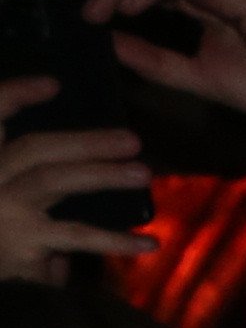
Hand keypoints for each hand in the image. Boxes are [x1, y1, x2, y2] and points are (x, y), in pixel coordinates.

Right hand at [0, 77, 149, 284]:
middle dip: (85, 139)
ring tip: (143, 172)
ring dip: (103, 174)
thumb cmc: (2, 243)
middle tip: (131, 138)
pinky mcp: (23, 243)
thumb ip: (34, 186)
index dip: (16, 94)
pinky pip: (78, 236)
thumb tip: (82, 181)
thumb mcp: (11, 205)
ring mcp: (3, 209)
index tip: (53, 83)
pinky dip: (115, 240)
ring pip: (55, 180)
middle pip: (36, 147)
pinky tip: (148, 245)